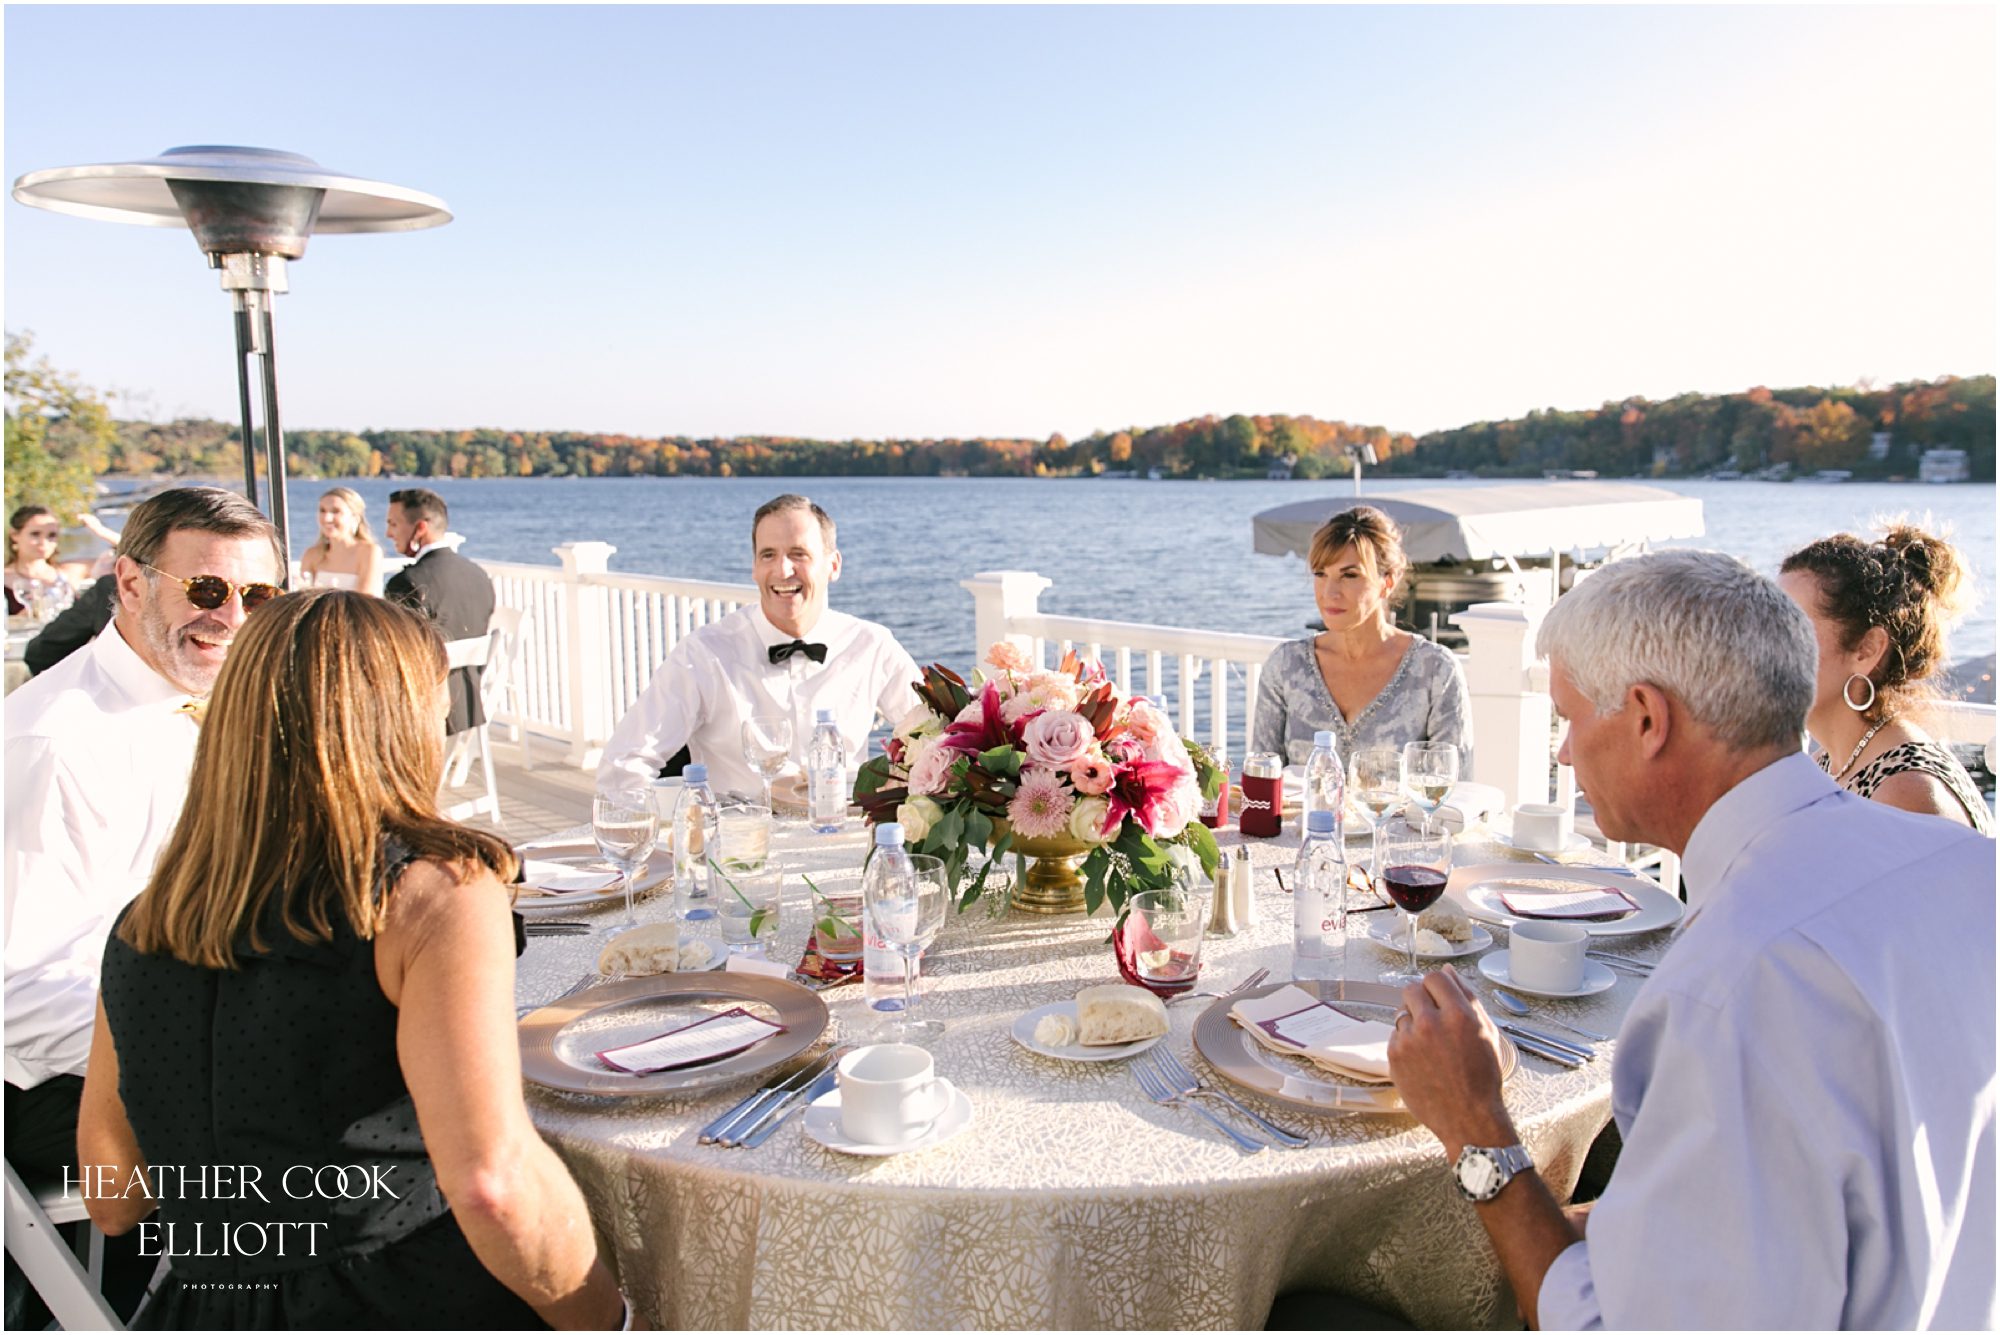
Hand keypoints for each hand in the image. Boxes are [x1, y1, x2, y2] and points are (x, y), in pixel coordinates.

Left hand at [1386, 968, 1513, 1154]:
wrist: (1468, 1117)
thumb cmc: (1481, 1076)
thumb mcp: (1486, 1032)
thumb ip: (1467, 996)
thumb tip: (1448, 972)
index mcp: (1459, 1015)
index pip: (1435, 977)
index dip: (1438, 986)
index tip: (1440, 998)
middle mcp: (1431, 1023)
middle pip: (1412, 989)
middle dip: (1422, 999)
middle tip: (1433, 1018)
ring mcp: (1410, 1040)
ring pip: (1402, 1011)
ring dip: (1414, 1021)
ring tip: (1431, 1045)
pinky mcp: (1395, 1055)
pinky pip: (1396, 1034)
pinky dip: (1406, 1041)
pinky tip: (1422, 1059)